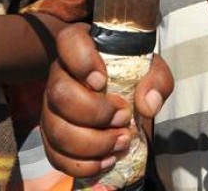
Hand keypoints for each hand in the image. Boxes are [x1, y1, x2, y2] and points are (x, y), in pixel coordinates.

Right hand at [40, 24, 172, 177]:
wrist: (118, 91)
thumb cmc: (132, 73)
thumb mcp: (151, 68)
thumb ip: (156, 80)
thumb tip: (147, 105)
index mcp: (79, 46)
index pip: (69, 42)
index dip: (82, 62)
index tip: (103, 80)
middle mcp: (58, 74)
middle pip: (60, 94)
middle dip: (95, 113)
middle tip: (123, 118)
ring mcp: (50, 106)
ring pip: (57, 129)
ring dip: (93, 144)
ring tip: (121, 141)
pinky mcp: (51, 134)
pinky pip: (55, 155)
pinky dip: (82, 164)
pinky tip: (106, 160)